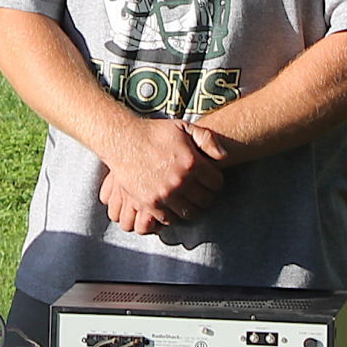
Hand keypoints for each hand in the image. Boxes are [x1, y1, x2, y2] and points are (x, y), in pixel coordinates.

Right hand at [97, 117, 226, 232]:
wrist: (123, 140)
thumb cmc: (154, 133)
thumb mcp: (183, 127)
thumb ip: (207, 138)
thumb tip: (224, 157)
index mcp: (191, 162)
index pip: (217, 183)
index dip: (214, 181)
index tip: (208, 179)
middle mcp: (180, 180)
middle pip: (206, 200)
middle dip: (205, 195)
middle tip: (198, 190)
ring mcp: (165, 194)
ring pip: (190, 212)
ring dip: (191, 206)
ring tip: (186, 198)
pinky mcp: (150, 203)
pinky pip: (169, 219)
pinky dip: (172, 214)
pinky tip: (171, 204)